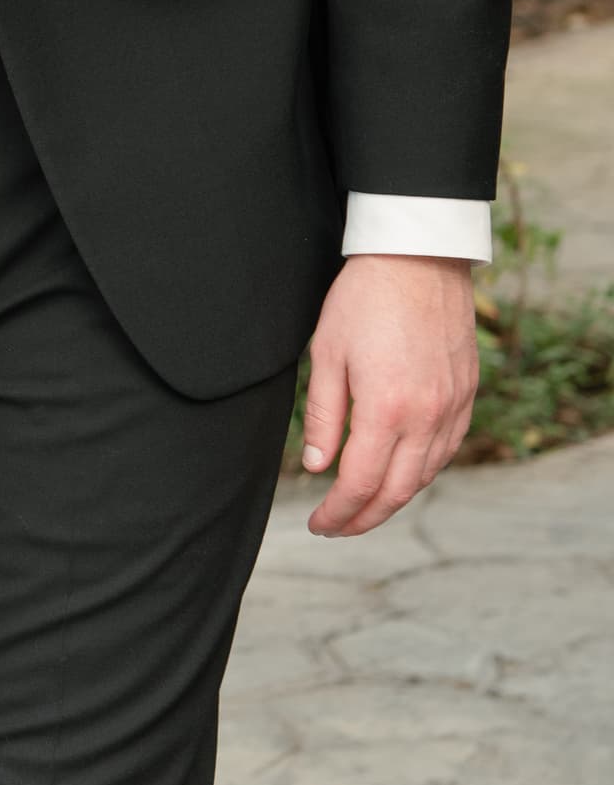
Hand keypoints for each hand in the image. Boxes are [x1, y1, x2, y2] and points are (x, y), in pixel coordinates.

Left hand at [300, 253, 479, 537]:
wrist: (418, 257)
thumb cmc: (364, 298)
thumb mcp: (326, 353)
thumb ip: (324, 416)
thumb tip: (318, 468)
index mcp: (386, 409)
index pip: (361, 483)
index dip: (338, 512)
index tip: (318, 524)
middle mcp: (427, 416)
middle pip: (397, 491)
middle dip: (364, 518)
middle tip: (337, 527)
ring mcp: (453, 406)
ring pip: (426, 474)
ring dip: (395, 499)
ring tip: (365, 507)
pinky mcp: (467, 393)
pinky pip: (448, 448)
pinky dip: (423, 471)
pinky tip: (403, 472)